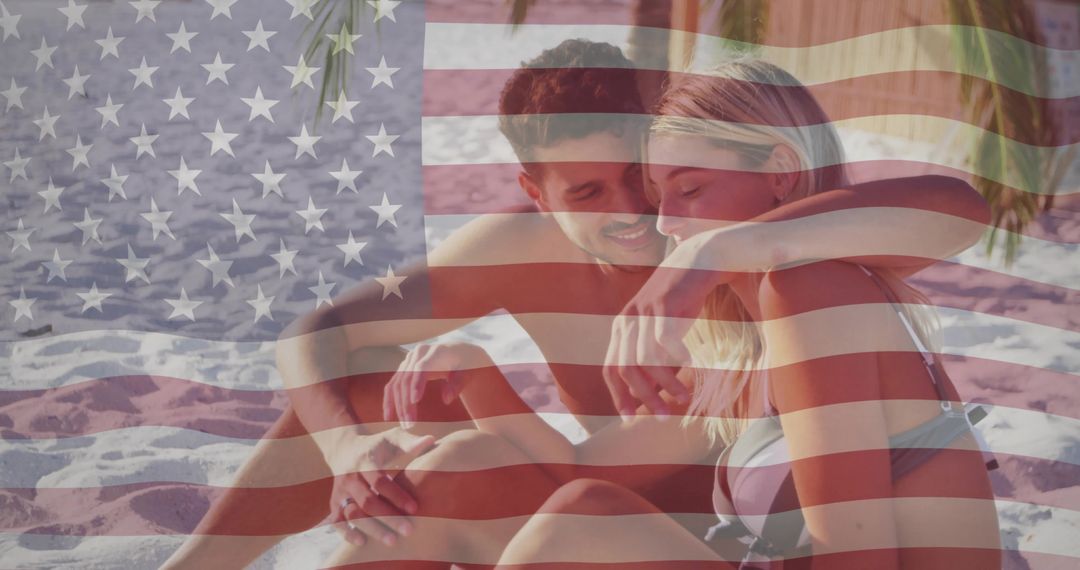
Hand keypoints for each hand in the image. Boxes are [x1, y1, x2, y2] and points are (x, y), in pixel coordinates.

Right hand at [324, 427, 435, 546]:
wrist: (345, 449)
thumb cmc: (377, 446)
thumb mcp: (391, 439)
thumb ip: (409, 441)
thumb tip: (431, 440)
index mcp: (365, 461)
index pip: (380, 481)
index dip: (397, 495)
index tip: (415, 508)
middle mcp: (350, 478)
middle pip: (367, 501)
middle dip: (388, 517)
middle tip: (409, 530)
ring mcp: (341, 491)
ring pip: (353, 514)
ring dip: (372, 529)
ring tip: (392, 542)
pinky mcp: (335, 503)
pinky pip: (337, 521)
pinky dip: (347, 533)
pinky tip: (363, 542)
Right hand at [383, 342, 490, 427]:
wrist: (460, 354)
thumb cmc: (466, 366)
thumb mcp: (467, 373)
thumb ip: (458, 385)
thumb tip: (446, 399)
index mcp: (436, 351)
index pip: (421, 367)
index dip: (416, 383)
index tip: (414, 402)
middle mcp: (418, 353)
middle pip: (406, 378)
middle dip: (406, 402)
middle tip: (410, 424)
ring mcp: (409, 360)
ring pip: (397, 383)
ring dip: (397, 405)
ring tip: (404, 424)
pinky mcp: (404, 369)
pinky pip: (393, 385)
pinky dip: (390, 400)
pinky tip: (388, 416)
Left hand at [603, 234, 730, 417]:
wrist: (699, 261)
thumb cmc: (682, 301)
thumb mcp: (662, 333)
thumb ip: (653, 360)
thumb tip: (652, 396)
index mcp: (622, 329)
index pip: (610, 370)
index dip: (619, 396)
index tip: (632, 419)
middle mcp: (627, 320)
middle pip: (626, 369)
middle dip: (644, 398)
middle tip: (663, 417)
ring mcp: (643, 311)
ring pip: (646, 359)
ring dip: (666, 383)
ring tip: (684, 397)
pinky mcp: (663, 303)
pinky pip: (664, 340)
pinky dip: (677, 357)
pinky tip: (691, 364)